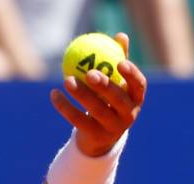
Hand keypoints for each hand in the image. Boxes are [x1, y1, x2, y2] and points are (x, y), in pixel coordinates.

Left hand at [50, 33, 147, 156]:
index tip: (119, 62)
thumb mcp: (115, 83)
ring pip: (96, 110)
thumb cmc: (108, 101)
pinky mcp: (95, 137)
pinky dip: (65, 106)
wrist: (99, 137)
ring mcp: (112, 128)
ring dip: (81, 94)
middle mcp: (129, 115)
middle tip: (89, 72)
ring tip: (67, 80)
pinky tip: (54, 94)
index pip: (139, 86)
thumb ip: (116, 60)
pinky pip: (78, 120)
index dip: (131, 75)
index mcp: (136, 99)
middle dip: (104, 85)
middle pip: (117, 99)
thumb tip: (121, 36)